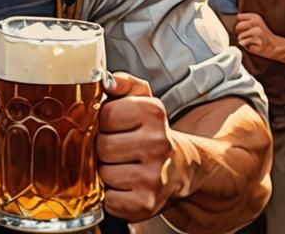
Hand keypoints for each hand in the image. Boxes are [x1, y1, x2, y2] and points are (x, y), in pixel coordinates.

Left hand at [98, 73, 186, 220]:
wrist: (181, 167)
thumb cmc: (151, 132)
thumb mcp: (142, 100)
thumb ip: (123, 83)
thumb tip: (108, 81)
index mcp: (153, 112)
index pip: (105, 115)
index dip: (104, 122)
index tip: (115, 127)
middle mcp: (158, 143)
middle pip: (103, 145)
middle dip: (103, 148)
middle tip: (118, 149)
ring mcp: (154, 175)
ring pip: (103, 173)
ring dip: (106, 172)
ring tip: (122, 166)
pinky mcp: (147, 203)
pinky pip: (108, 199)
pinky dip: (111, 195)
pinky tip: (125, 186)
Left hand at [235, 13, 279, 58]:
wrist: (275, 46)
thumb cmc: (261, 36)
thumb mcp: (253, 25)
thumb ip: (243, 22)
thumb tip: (228, 22)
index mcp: (254, 17)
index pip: (238, 17)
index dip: (239, 24)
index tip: (244, 29)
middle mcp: (256, 22)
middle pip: (237, 26)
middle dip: (240, 33)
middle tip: (247, 36)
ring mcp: (258, 32)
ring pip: (240, 36)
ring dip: (244, 41)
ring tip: (251, 41)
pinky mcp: (259, 41)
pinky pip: (245, 44)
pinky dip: (248, 47)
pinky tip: (254, 45)